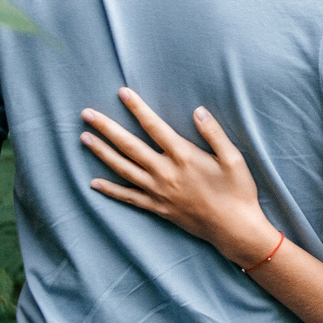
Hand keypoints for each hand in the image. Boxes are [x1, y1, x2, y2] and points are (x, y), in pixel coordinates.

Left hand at [81, 89, 281, 266]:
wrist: (234, 229)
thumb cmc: (238, 192)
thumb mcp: (233, 159)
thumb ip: (214, 133)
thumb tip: (198, 110)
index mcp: (183, 156)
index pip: (154, 126)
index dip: (137, 108)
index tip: (122, 92)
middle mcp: (165, 173)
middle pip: (129, 146)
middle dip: (106, 128)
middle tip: (86, 114)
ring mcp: (158, 192)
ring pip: (122, 169)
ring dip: (101, 153)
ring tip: (84, 138)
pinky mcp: (157, 208)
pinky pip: (128, 197)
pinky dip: (110, 190)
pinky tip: (93, 183)